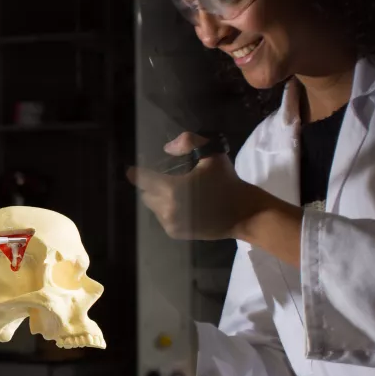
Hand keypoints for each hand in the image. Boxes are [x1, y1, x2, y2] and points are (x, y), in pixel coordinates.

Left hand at [128, 132, 262, 240]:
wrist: (244, 214)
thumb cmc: (227, 182)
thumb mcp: (212, 154)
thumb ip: (189, 142)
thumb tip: (167, 148)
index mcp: (173, 190)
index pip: (142, 180)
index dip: (135, 173)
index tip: (130, 169)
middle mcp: (167, 210)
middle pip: (145, 194)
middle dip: (150, 185)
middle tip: (159, 177)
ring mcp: (170, 224)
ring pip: (153, 206)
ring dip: (158, 197)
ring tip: (173, 190)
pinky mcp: (176, 233)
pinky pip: (162, 218)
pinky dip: (166, 209)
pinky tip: (180, 203)